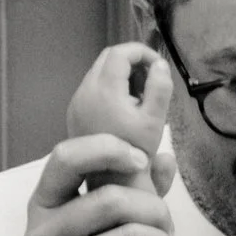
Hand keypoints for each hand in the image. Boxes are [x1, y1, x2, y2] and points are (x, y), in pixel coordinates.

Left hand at [66, 44, 176, 196]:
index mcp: (104, 90)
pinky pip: (92, 87)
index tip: (159, 68)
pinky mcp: (74, 113)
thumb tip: (159, 65)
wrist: (111, 182)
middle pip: (108, 58)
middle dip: (133, 62)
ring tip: (140, 97)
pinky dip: (110, 87)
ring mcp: (76, 102)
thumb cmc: (137, 153)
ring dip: (122, 75)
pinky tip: (125, 108)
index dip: (143, 52)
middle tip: (150, 82)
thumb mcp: (155, 119)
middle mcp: (84, 91)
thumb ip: (160, 87)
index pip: (121, 52)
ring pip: (99, 72)